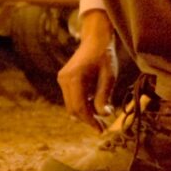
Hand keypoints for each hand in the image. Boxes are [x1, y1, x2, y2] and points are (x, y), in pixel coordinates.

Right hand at [57, 10, 116, 131]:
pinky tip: (94, 104)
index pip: (80, 107)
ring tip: (100, 116)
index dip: (90, 121)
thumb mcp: (108, 77)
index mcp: (74, 78)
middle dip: (87, 119)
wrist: (95, 39)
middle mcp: (64, 79)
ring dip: (85, 112)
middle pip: (73, 108)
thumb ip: (104, 97)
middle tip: (102, 127)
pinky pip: (71, 98)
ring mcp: (62, 79)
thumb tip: (103, 115)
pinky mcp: (64, 79)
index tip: (101, 130)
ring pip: (71, 104)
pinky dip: (82, 104)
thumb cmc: (104, 56)